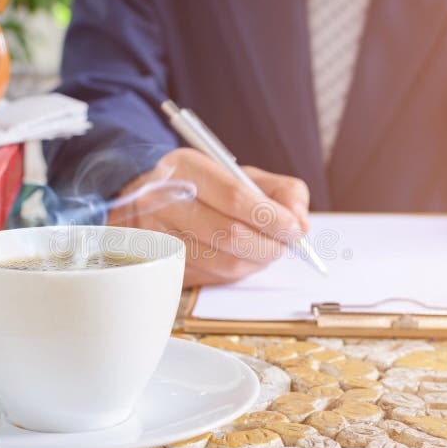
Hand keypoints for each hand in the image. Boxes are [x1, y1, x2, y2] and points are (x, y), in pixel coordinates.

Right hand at [108, 148, 309, 286]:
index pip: (235, 197)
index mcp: (185, 169)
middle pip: (229, 235)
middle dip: (269, 244)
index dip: (271, 217)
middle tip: (286, 243)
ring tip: (267, 249)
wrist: (145, 198)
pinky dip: (237, 272)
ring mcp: (157, 237)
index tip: (294, 227)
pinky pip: (211, 278)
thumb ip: (279, 191)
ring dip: (256, 261)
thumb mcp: (237, 173)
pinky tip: (242, 258)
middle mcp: (163, 202)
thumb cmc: (202, 186)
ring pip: (222, 263)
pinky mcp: (161, 266)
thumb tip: (301, 225)